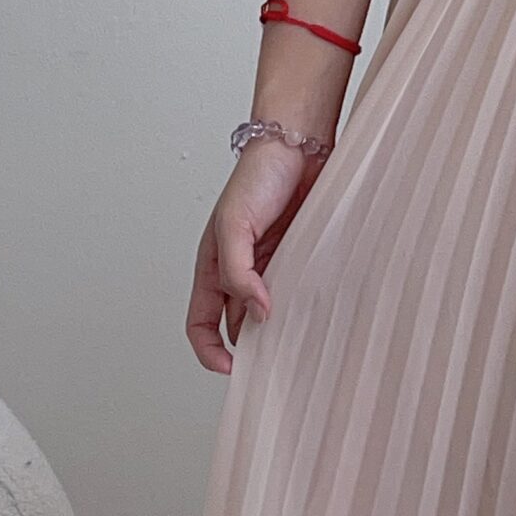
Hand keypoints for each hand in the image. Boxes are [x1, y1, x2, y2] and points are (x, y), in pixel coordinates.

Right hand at [184, 136, 320, 374]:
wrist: (299, 146)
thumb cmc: (258, 175)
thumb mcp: (234, 225)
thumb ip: (238, 273)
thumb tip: (257, 314)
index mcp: (213, 267)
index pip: (200, 324)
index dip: (210, 351)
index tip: (233, 369)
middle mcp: (240, 272)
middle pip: (237, 326)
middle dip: (251, 347)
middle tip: (273, 361)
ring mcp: (271, 267)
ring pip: (269, 314)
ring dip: (280, 329)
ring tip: (296, 341)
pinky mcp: (299, 259)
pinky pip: (297, 294)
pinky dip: (303, 308)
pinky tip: (315, 313)